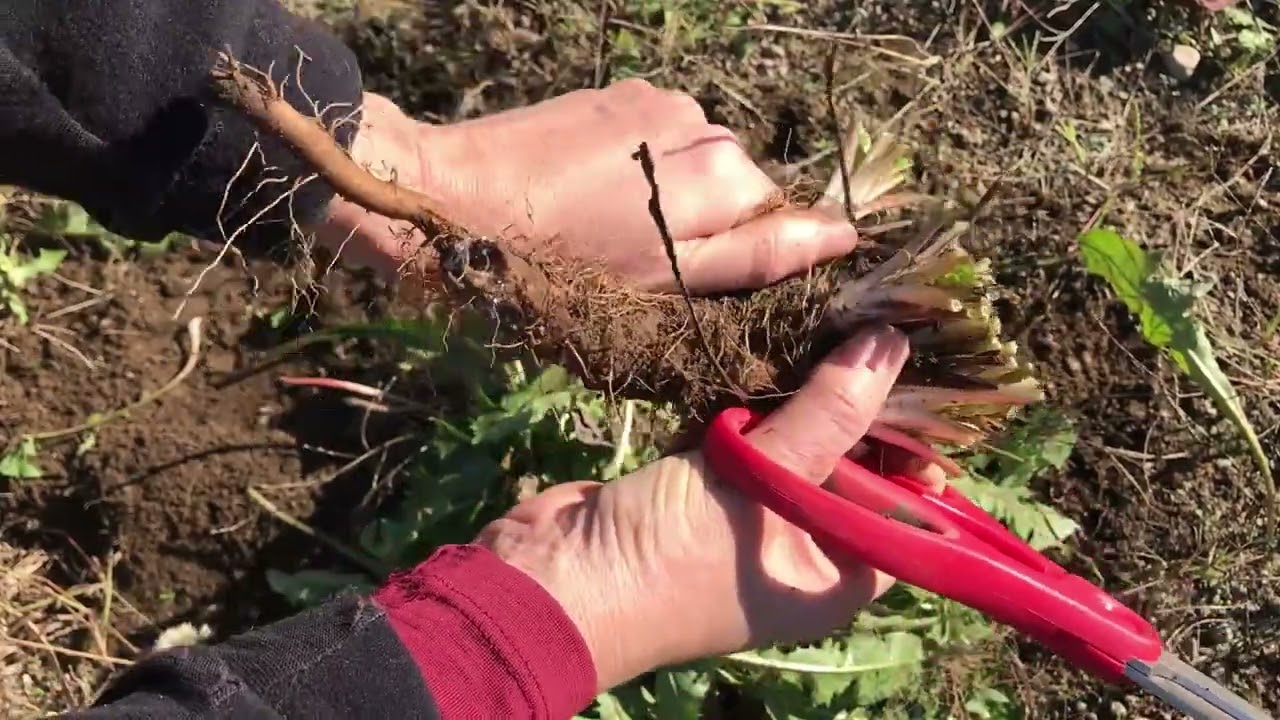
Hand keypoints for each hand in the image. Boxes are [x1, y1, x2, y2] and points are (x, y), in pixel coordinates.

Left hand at [313, 85, 860, 292]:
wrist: (450, 196)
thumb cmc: (553, 267)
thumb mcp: (659, 284)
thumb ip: (755, 257)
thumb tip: (842, 236)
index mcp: (725, 184)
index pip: (789, 222)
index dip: (761, 256)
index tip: (712, 275)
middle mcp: (710, 132)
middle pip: (747, 187)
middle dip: (713, 224)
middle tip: (649, 260)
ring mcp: (666, 105)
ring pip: (706, 159)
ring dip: (680, 190)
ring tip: (617, 222)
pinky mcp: (626, 93)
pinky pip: (667, 132)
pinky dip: (650, 162)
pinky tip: (601, 186)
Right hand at [474, 326, 909, 691]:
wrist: (550, 579)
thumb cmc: (671, 558)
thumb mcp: (763, 489)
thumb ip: (828, 416)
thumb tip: (892, 346)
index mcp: (836, 575)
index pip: (906, 507)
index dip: (918, 442)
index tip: (929, 369)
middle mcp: (801, 545)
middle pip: (850, 464)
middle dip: (859, 402)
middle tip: (879, 325)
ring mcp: (749, 511)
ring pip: (796, 439)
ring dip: (803, 390)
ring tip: (838, 318)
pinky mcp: (701, 479)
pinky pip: (744, 431)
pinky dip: (751, 396)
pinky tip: (773, 341)